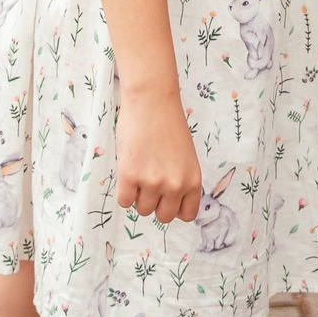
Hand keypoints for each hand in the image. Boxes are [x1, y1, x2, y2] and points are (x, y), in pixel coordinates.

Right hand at [113, 87, 203, 223]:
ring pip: (143, 209)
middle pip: (163, 216)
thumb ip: (180, 180)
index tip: (167, 198)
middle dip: (155, 203)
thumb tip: (166, 202)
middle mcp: (176, 185)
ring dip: (139, 194)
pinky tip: (128, 171)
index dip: (175, 207)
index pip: (187, 214)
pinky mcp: (130, 176)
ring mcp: (153, 182)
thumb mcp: (185, 156)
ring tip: (140, 169)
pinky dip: (124, 191)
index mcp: (193, 180)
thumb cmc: (168, 124)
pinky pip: (124, 201)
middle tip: (150, 182)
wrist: (152, 100)